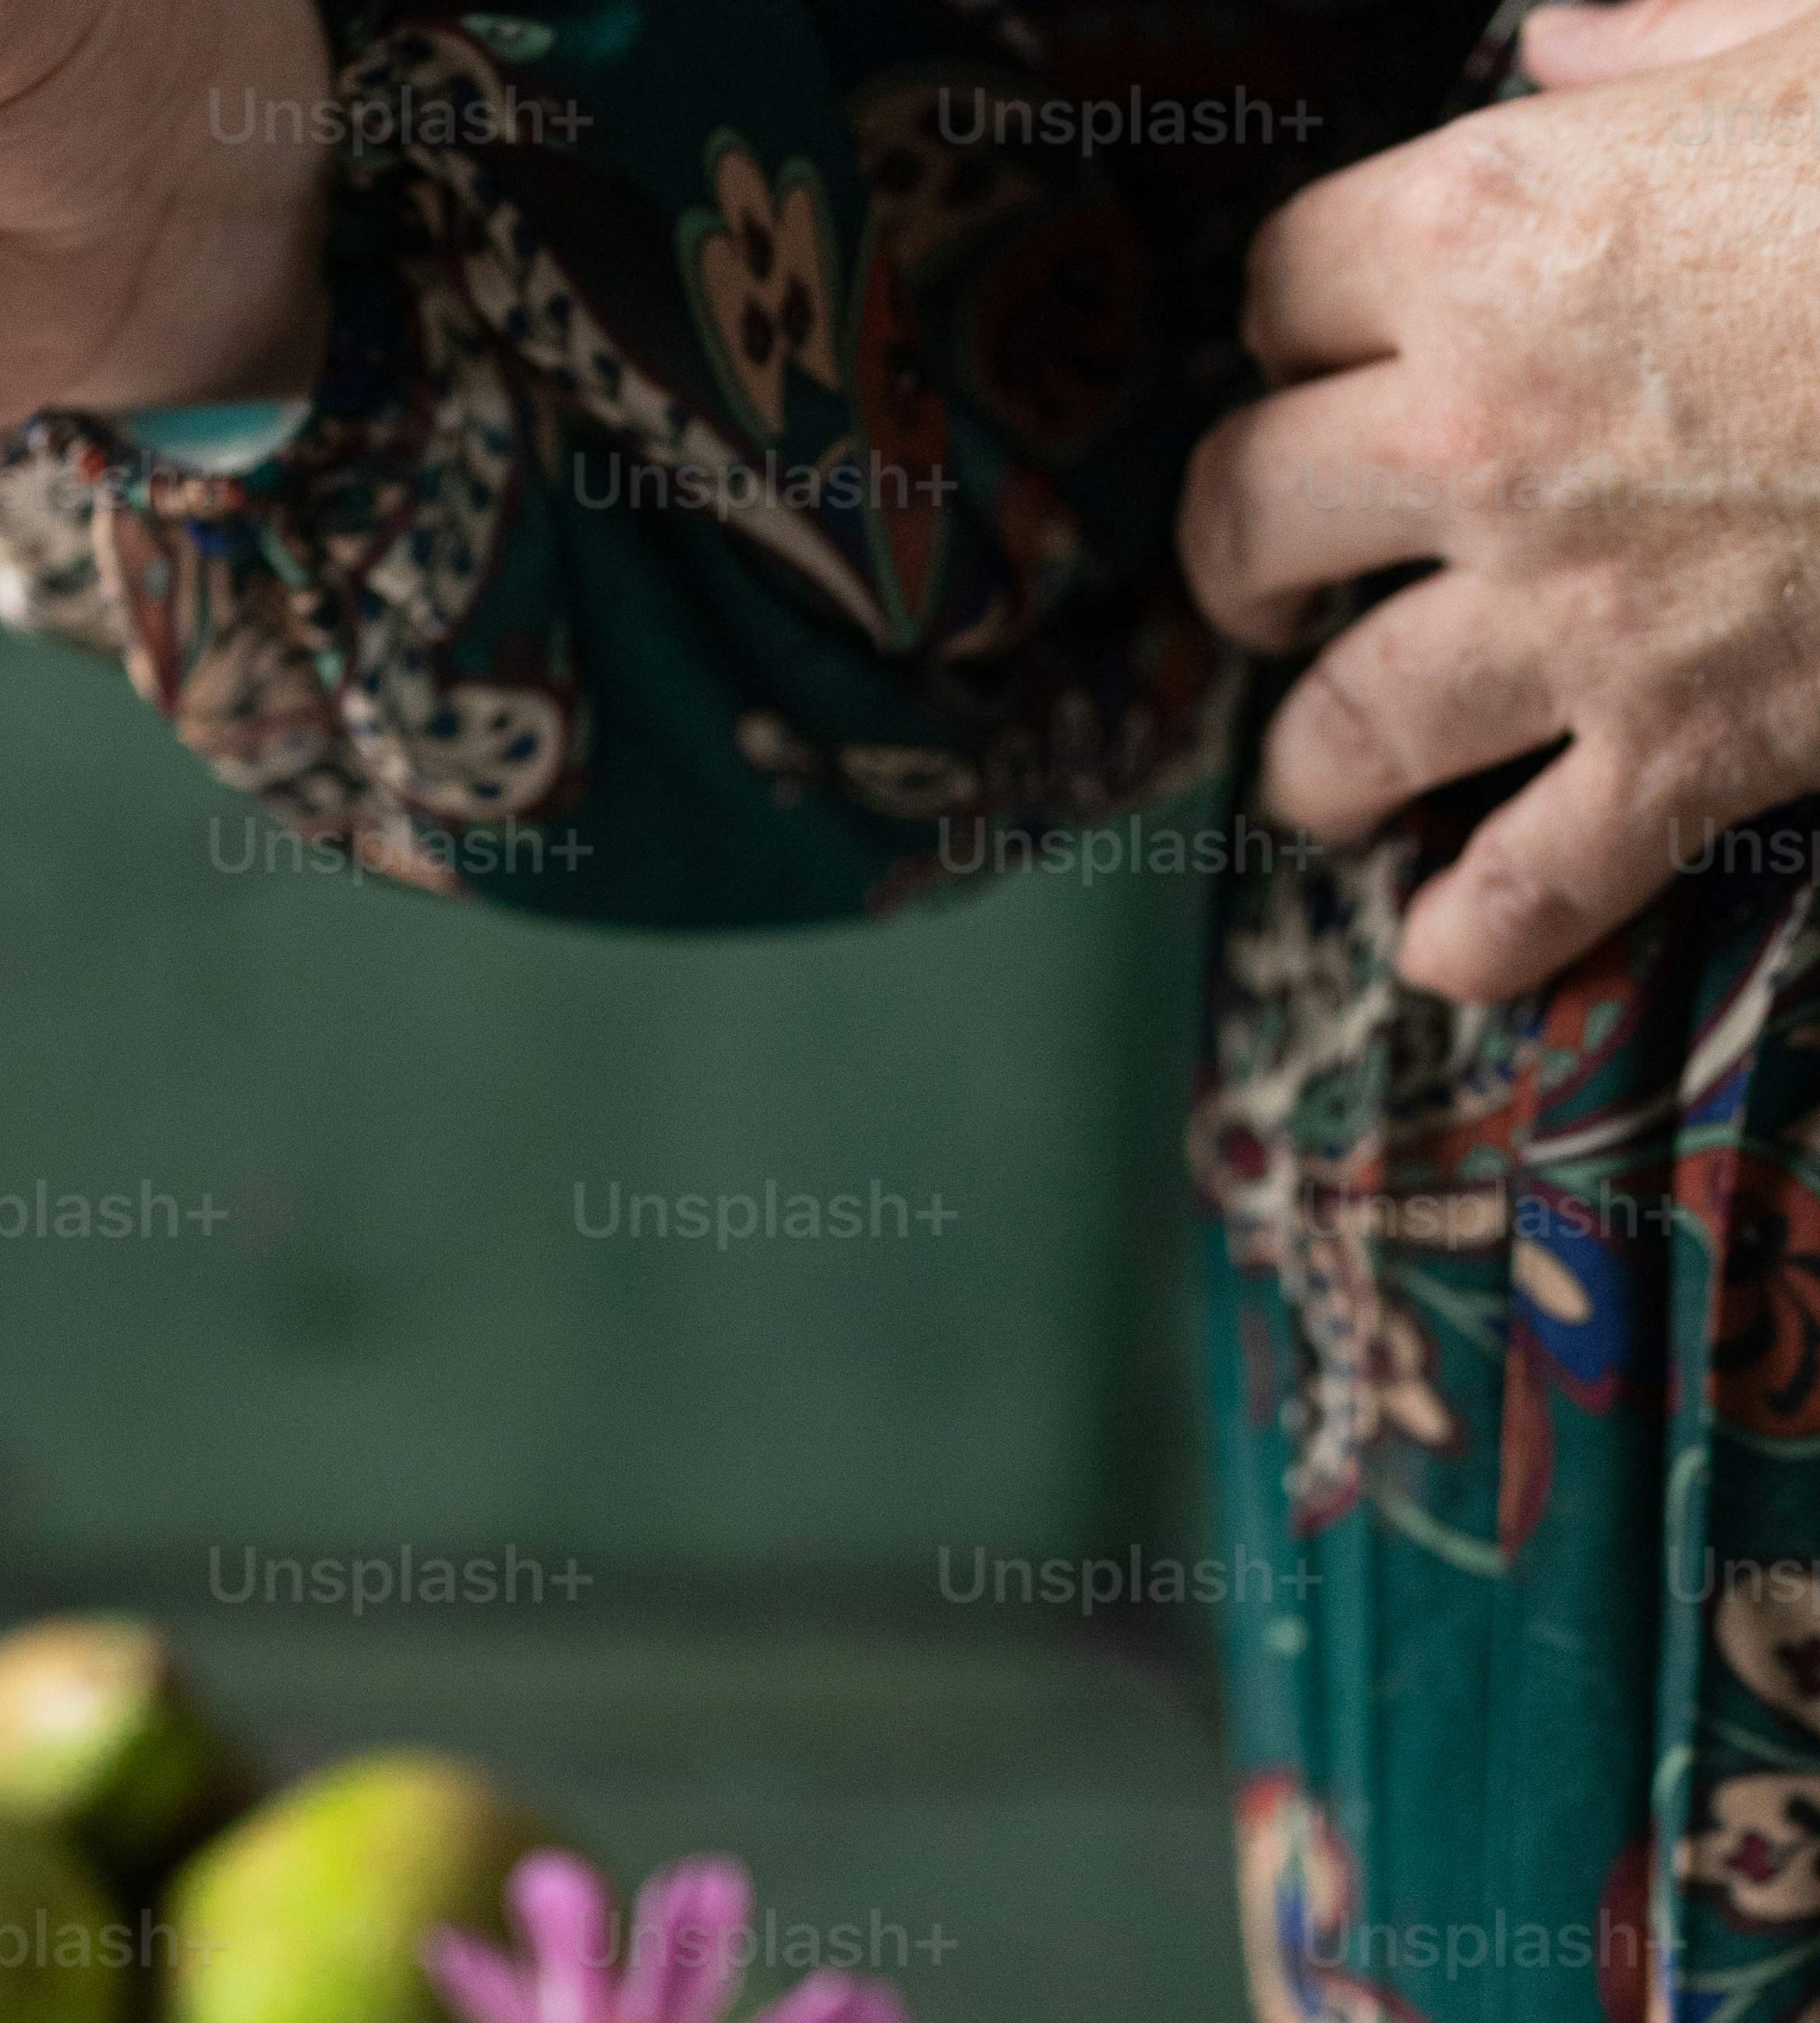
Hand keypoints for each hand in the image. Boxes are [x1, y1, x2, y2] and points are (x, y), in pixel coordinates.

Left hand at [1177, 0, 1819, 999]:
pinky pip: (1518, 895)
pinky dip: (1471, 940)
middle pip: (1250, 519)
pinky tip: (1444, 945)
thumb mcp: (1818, 30)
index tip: (1321, 355)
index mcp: (1493, 230)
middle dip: (1245, 562)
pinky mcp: (1677, 754)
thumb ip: (1667, 41)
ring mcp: (1569, 617)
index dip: (1294, 323)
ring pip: (1341, 735)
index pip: (1284, 287)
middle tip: (1279, 588)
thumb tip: (1564, 47)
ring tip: (1334, 777)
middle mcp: (1481, 438)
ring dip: (1317, 767)